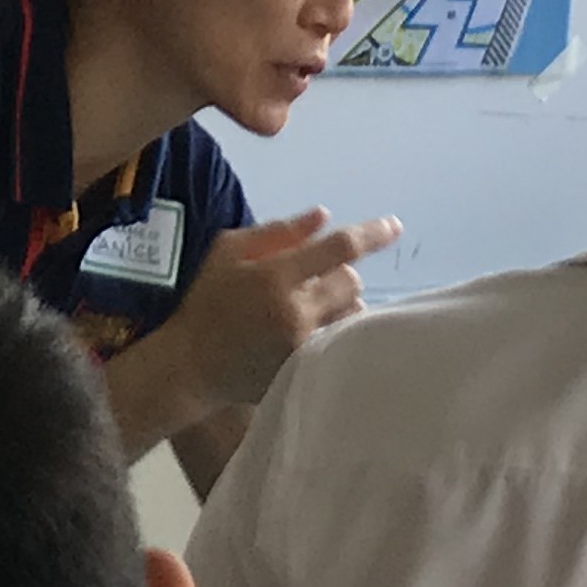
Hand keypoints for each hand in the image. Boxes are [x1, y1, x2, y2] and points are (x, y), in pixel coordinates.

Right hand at [158, 207, 393, 413]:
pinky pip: (339, 342)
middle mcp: (297, 311)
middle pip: (351, 282)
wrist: (190, 366)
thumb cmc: (206, 301)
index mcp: (276, 276)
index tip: (395, 226)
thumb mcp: (228, 251)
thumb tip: (324, 217)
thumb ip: (277, 232)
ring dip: (340, 304)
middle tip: (315, 277)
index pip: (339, 248)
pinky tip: (313, 328)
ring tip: (312, 306)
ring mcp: (303, 345)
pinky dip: (334, 329)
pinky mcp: (305, 370)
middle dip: (340, 274)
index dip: (372, 234)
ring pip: (351, 314)